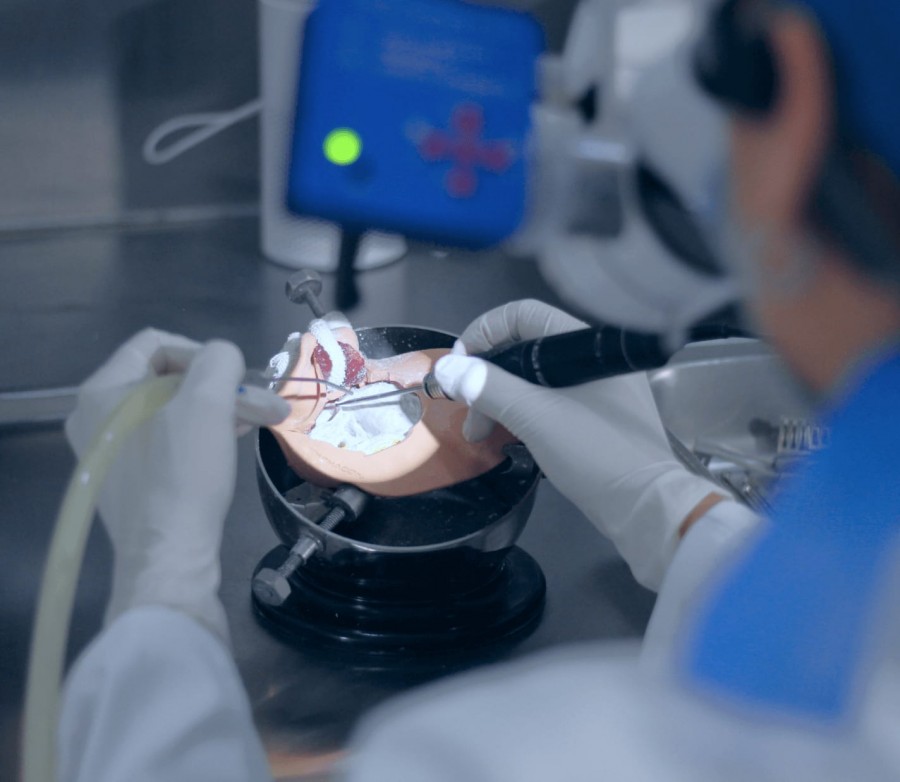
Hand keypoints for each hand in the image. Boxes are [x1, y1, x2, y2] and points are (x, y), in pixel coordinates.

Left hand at [65, 329, 288, 639]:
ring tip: (262, 420)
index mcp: (102, 391)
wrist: (169, 557)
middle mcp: (97, 417)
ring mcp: (111, 451)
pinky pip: (167, 439)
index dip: (202, 352)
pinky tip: (232, 443)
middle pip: (168, 378)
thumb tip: (224, 360)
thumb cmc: (182, 475)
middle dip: (221, 386)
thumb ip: (220, 360)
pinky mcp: (129, 479)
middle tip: (263, 403)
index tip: (237, 378)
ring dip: (220, 409)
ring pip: (173, 410)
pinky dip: (202, 434)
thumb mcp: (208, 403)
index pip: (155, 343)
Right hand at [435, 300, 722, 589]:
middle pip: (525, 347)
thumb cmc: (594, 453)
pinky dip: (524, 414)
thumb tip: (446, 368)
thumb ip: (488, 387)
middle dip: (488, 376)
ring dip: (501, 400)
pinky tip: (506, 437)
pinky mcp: (598, 415)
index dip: (484, 333)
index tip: (460, 367)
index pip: (523, 315)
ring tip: (479, 435)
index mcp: (585, 344)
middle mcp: (593, 358)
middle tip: (465, 410)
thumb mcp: (534, 417)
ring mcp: (598, 388)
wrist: (647, 508)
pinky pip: (550, 401)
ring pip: (535, 378)